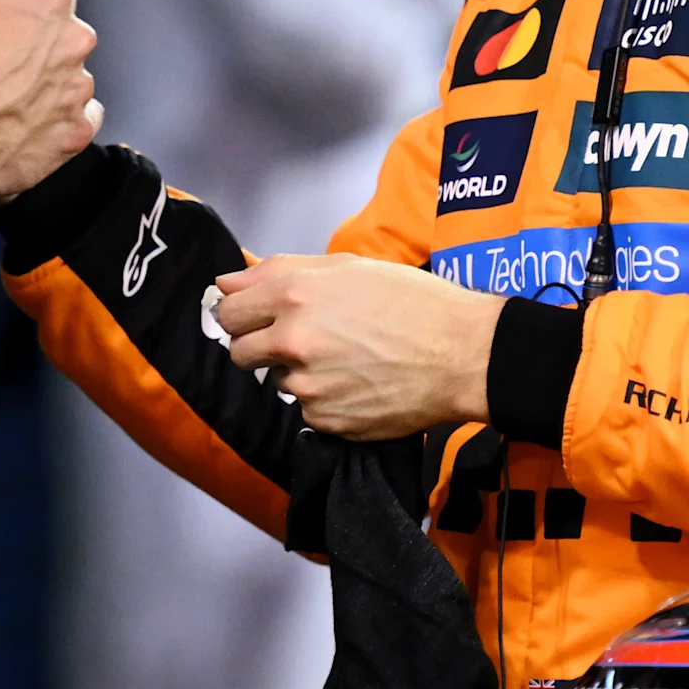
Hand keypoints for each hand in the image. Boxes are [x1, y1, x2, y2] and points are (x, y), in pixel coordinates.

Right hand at [0, 0, 100, 213]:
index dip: (16, 15)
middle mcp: (76, 37)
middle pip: (59, 39)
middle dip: (33, 51)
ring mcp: (79, 88)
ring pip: (66, 80)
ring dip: (41, 87)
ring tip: (1, 101)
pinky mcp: (76, 131)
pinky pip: (75, 120)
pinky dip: (51, 122)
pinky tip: (18, 124)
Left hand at [213, 252, 503, 439]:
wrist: (462, 354)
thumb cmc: (412, 300)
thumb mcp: (347, 267)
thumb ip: (277, 271)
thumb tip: (226, 284)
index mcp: (294, 296)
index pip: (228, 313)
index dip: (241, 315)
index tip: (256, 318)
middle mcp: (293, 341)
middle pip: (240, 354)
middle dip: (260, 347)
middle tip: (297, 341)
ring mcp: (309, 386)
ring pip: (278, 383)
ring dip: (299, 373)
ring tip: (345, 360)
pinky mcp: (327, 420)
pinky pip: (307, 411)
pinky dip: (325, 400)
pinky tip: (358, 384)